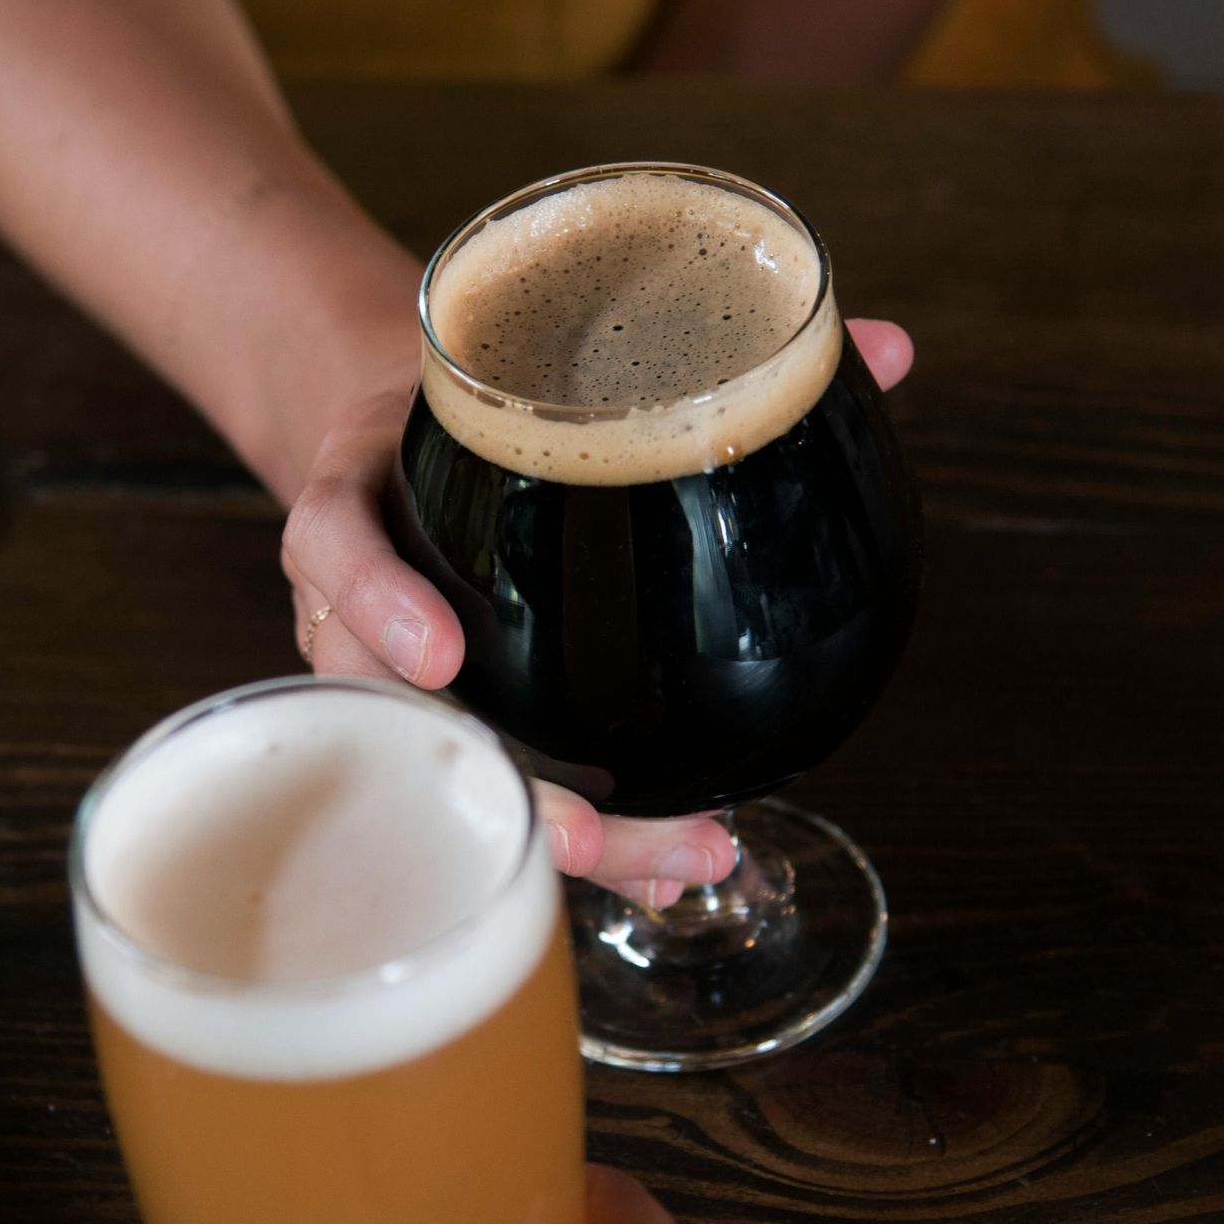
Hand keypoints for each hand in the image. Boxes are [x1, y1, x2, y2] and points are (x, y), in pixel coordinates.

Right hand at [282, 321, 913, 903]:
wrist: (390, 428)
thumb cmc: (484, 403)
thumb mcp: (538, 351)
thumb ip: (717, 349)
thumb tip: (890, 346)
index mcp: (360, 493)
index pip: (333, 545)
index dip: (375, 603)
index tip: (443, 654)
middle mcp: (353, 604)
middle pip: (395, 712)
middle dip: (491, 780)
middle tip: (581, 832)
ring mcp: (380, 673)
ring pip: (449, 775)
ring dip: (555, 831)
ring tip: (665, 865)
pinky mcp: (432, 718)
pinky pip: (493, 791)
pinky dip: (583, 832)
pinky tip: (665, 877)